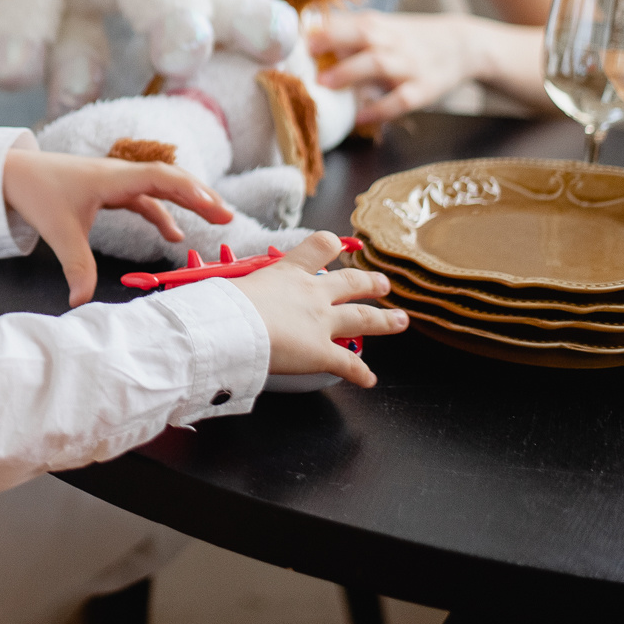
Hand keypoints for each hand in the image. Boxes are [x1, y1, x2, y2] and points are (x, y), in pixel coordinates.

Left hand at [2, 149, 232, 305]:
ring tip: (214, 221)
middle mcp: (119, 175)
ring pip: (159, 189)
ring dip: (185, 203)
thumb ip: (76, 268)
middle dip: (199, 196)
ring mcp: (114, 181)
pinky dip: (161, 213)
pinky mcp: (107, 189)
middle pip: (169, 180)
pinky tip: (172, 234)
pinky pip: (143, 199)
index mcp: (113, 178)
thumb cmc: (37, 193)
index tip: (214, 206)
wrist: (12, 173)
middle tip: (227, 216)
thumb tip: (81, 303)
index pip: (162, 178)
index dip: (190, 191)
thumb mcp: (60, 232)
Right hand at [230, 232, 406, 386]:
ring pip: (363, 319)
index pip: (318, 247)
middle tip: (382, 284)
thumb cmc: (224, 304)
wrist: (232, 327)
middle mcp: (312, 294)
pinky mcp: (323, 353)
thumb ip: (239, 287)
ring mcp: (322, 323)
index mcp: (287, 272)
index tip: (335, 245)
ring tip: (400, 320)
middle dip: (370, 283)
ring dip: (385, 320)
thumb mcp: (230, 283)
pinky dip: (361, 373)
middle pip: (351, 282)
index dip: (329, 245)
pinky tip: (369, 379)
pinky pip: (348, 364)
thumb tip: (223, 293)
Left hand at [310, 10, 477, 124]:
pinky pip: (401, 100)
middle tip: (305, 53)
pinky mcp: (424, 90)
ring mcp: (409, 66)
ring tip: (324, 83)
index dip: (320, 28)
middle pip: (363, 35)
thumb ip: (347, 32)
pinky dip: (381, 109)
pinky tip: (361, 117)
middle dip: (333, 41)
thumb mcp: (382, 27)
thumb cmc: (409, 38)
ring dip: (350, 72)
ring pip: (379, 65)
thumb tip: (304, 36)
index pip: (345, 22)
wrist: (463, 45)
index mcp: (378, 25)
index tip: (293, 36)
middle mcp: (392, 42)